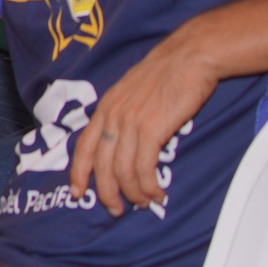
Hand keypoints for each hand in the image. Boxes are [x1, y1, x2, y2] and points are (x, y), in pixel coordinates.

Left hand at [66, 35, 217, 216]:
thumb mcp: (132, 91)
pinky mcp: (152, 129)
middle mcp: (113, 117)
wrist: (189, 57)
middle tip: (115, 209)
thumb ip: (123, 113)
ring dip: (132, 193)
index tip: (78, 193)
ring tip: (143, 202)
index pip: (84, 146)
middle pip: (101, 165)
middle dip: (106, 192)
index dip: (78, 172)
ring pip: (123, 171)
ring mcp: (130, 123)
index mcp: (106, 108)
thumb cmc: (167, 73)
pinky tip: (157, 193)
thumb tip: (123, 139)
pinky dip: (149, 186)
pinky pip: (144, 168)